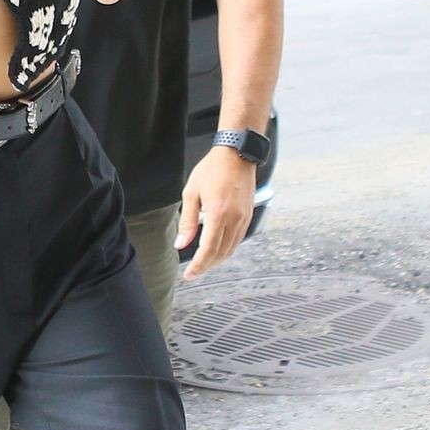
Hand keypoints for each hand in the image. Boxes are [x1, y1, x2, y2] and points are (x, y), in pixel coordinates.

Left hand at [175, 150, 256, 279]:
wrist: (236, 154)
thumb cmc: (212, 169)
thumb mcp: (191, 193)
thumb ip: (187, 221)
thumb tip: (181, 243)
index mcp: (218, 214)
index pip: (208, 250)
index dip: (198, 266)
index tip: (189, 275)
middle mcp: (234, 219)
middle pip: (221, 254)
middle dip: (206, 266)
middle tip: (194, 272)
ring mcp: (243, 218)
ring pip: (231, 249)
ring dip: (217, 259)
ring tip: (204, 262)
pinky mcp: (248, 215)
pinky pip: (238, 239)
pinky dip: (227, 249)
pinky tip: (217, 248)